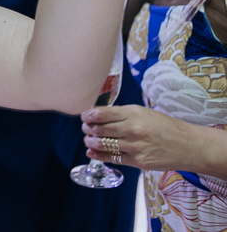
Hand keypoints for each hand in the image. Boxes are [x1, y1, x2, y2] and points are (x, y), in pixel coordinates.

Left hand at [82, 104, 203, 171]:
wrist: (188, 145)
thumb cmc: (165, 126)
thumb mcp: (144, 112)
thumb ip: (122, 114)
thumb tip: (98, 115)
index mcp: (133, 113)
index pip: (101, 114)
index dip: (88, 115)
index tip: (84, 116)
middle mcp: (133, 129)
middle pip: (99, 129)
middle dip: (88, 129)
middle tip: (85, 128)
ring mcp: (135, 147)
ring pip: (103, 144)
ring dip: (91, 142)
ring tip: (88, 140)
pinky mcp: (138, 162)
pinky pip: (112, 158)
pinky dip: (98, 156)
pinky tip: (91, 153)